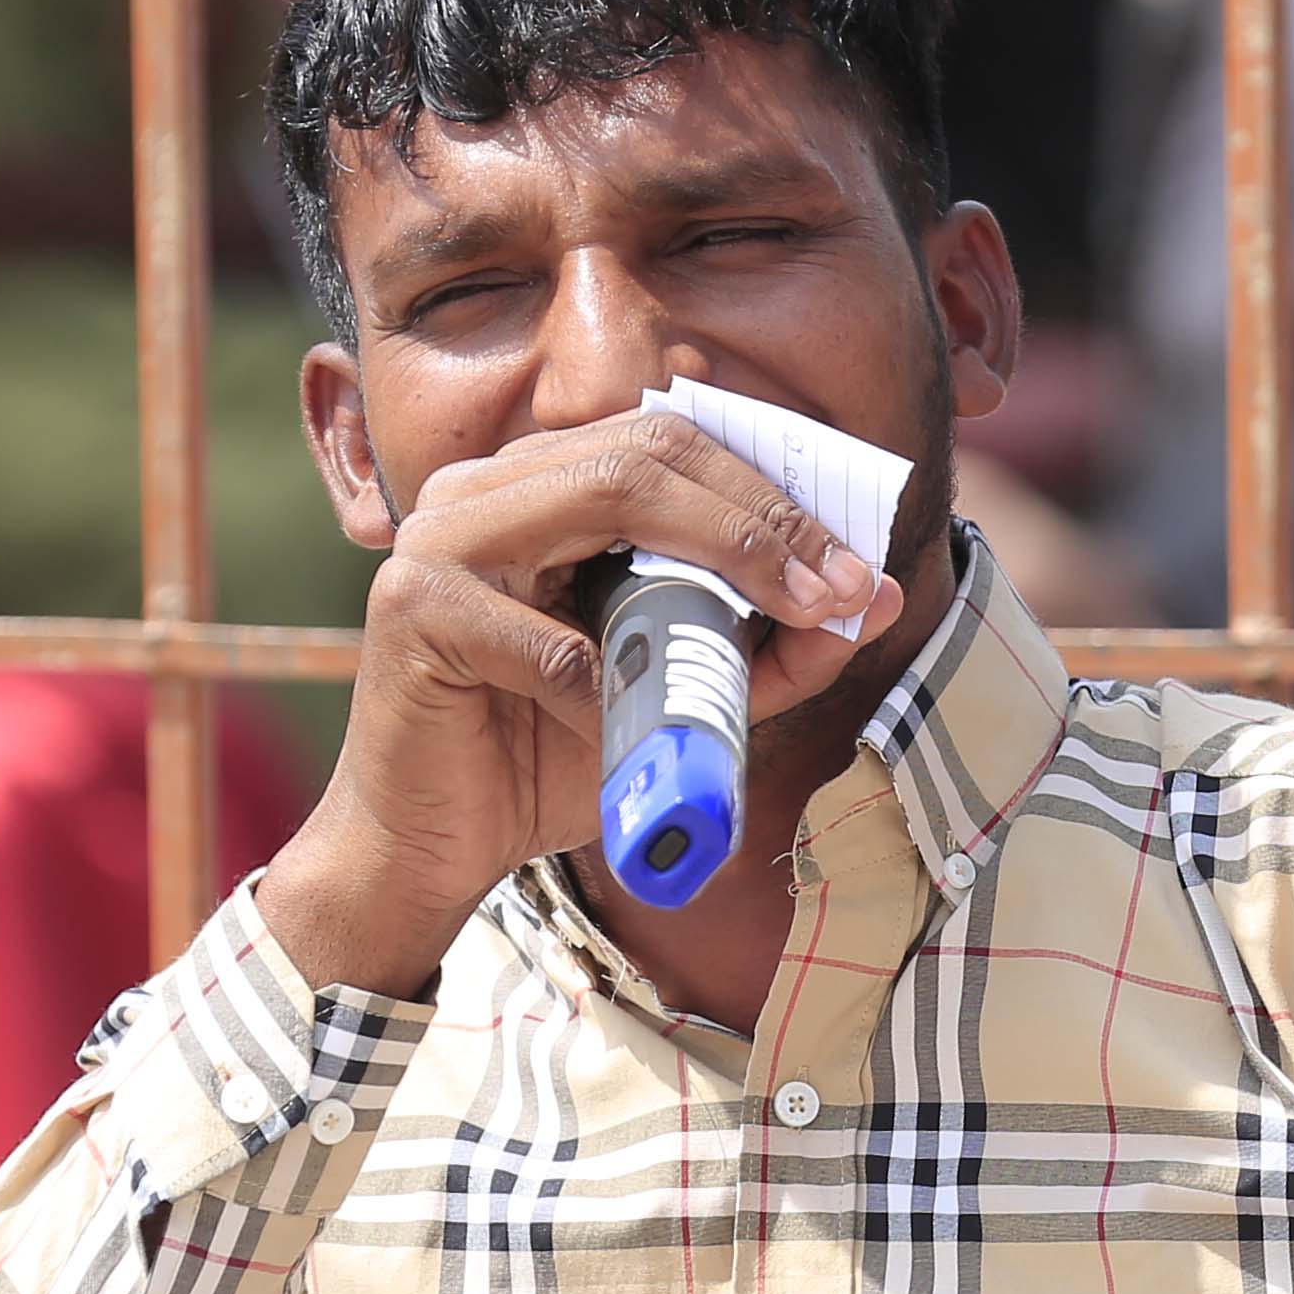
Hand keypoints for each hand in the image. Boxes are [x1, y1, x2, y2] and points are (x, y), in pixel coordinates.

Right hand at [257, 407, 891, 998]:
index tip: (860, 565)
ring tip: (796, 623)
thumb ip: (761, 648)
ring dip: (719, 565)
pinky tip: (639, 736)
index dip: (773, 493)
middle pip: (649, 453)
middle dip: (764, 519)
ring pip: (608, 501)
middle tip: (845, 590)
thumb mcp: (676, 697)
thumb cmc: (543, 760)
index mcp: (538, 485)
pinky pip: (554, 642)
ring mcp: (442, 538)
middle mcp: (484, 488)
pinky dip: (617, 693)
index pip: (672, 443)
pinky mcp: (417, 611)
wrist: (428, 849)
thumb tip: (875, 600)